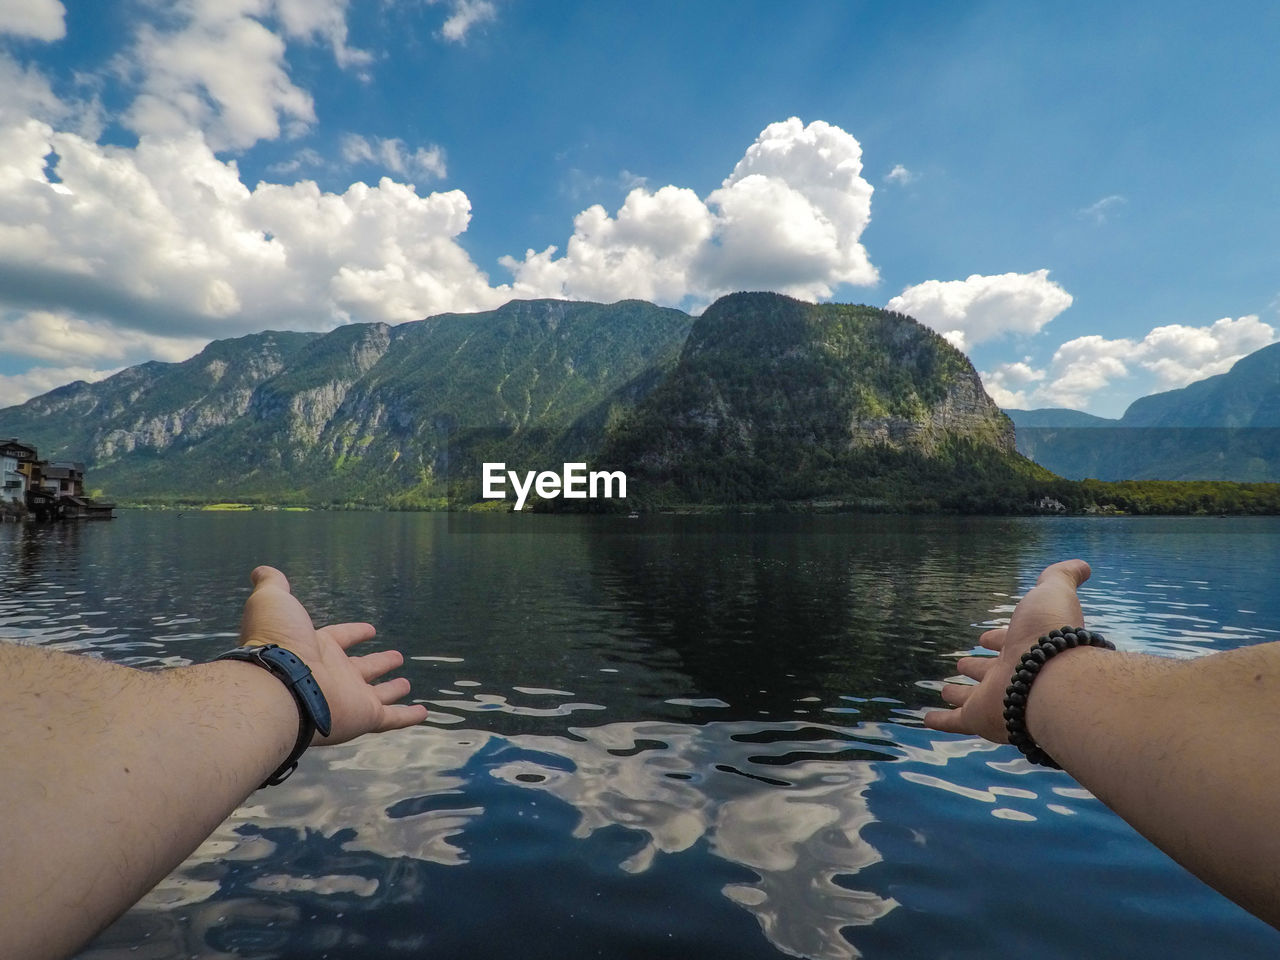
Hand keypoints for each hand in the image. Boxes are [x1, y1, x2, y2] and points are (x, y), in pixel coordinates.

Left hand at [238, 565, 427, 743]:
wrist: (279, 684)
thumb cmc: (277, 641)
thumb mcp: (273, 602)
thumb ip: (272, 585)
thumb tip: (262, 571)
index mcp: (317, 648)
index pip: (340, 638)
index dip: (355, 633)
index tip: (371, 630)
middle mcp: (334, 674)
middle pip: (361, 669)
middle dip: (378, 663)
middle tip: (396, 658)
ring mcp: (350, 698)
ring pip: (377, 695)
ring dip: (392, 690)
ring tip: (406, 684)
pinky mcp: (364, 717)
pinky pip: (391, 718)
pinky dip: (408, 716)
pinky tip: (423, 713)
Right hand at [924, 559, 1090, 742]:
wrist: (1051, 678)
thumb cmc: (1050, 633)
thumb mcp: (1053, 593)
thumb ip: (1063, 577)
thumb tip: (1084, 565)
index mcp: (1026, 647)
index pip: (1009, 643)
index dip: (997, 638)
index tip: (984, 638)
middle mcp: (1013, 674)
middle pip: (992, 672)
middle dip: (978, 668)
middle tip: (964, 664)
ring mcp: (996, 698)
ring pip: (973, 697)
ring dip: (960, 694)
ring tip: (946, 690)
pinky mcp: (980, 718)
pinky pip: (956, 721)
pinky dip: (941, 720)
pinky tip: (927, 718)